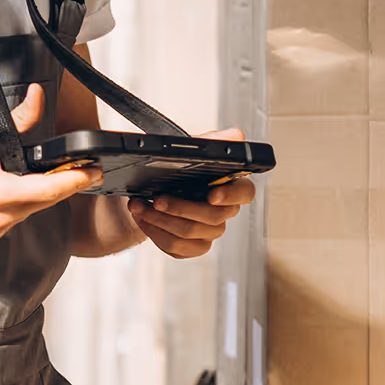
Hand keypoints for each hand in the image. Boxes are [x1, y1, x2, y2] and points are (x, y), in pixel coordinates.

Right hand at [0, 84, 102, 239]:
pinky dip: (27, 201)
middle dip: (64, 183)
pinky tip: (25, 186)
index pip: (49, 190)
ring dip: (45, 192)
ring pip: (35, 209)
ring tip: (52, 174)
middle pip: (46, 200)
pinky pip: (20, 215)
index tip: (94, 171)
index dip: (76, 180)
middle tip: (84, 168)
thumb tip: (38, 96)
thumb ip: (21, 118)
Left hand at [126, 127, 256, 258]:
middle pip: (213, 217)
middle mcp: (222, 210)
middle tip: (156, 198)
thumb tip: (236, 135)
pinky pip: (178, 248)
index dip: (231, 195)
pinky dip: (155, 233)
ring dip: (159, 220)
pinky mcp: (193, 246)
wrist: (142, 194)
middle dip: (180, 207)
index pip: (245, 193)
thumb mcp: (185, 150)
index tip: (211, 194)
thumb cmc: (170, 171)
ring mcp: (209, 231)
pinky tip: (144, 219)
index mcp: (227, 185)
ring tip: (139, 206)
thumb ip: (211, 142)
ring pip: (191, 233)